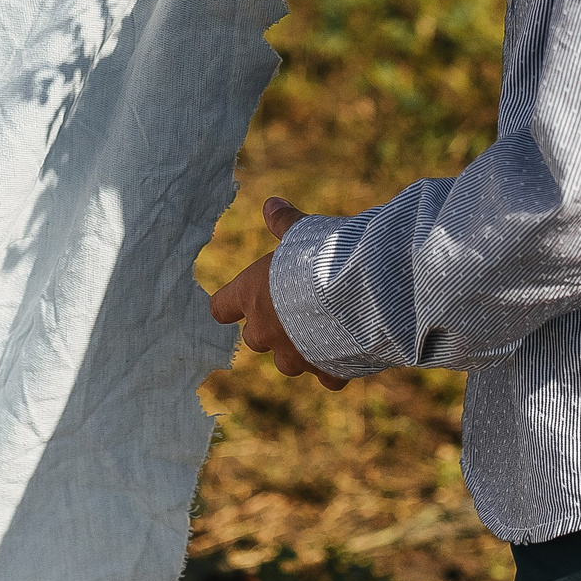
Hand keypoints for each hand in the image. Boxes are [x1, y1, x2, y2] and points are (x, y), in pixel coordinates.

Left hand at [210, 196, 347, 389]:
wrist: (359, 293)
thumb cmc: (322, 256)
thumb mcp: (301, 231)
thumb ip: (285, 223)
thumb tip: (271, 204)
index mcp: (252, 295)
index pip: (221, 308)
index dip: (229, 305)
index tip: (237, 302)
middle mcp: (266, 332)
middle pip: (254, 339)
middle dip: (272, 329)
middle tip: (295, 310)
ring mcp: (295, 357)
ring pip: (288, 363)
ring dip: (301, 351)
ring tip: (326, 331)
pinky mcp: (326, 372)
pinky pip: (326, 377)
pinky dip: (336, 368)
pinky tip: (352, 351)